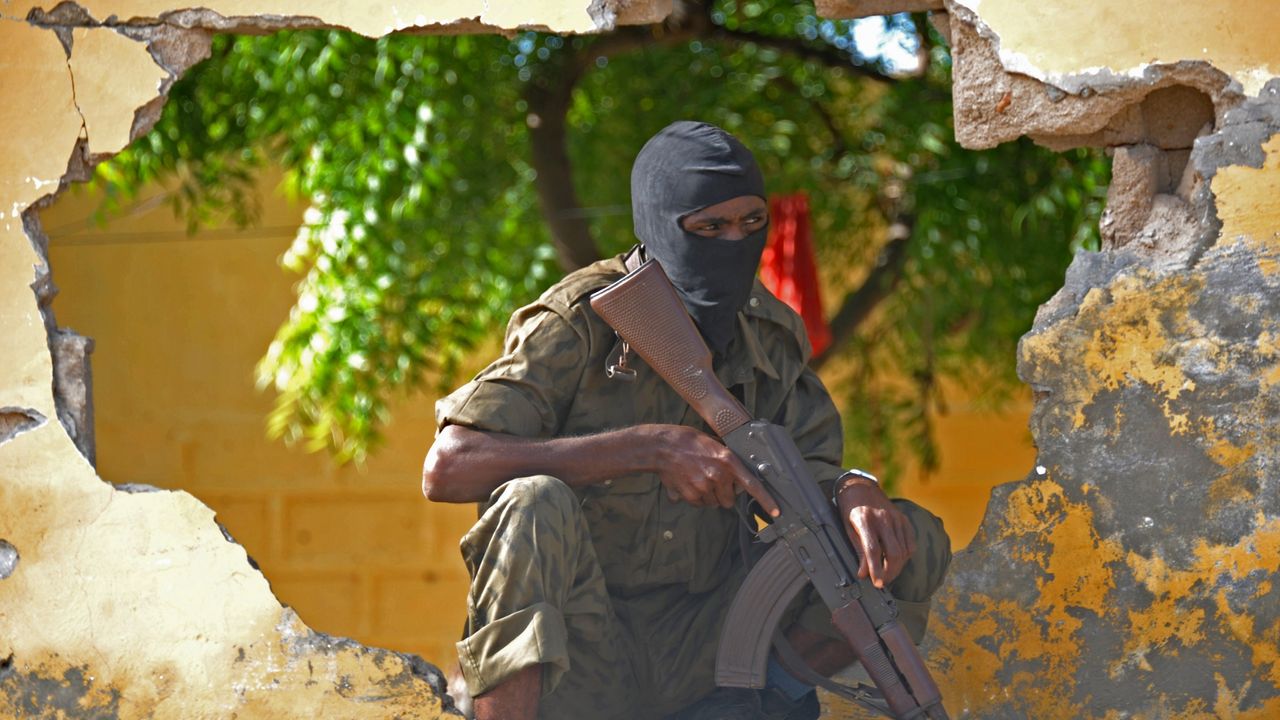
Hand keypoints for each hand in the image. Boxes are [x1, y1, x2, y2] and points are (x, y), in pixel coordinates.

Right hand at [646, 425, 778, 516]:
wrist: (663, 447)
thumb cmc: (688, 442)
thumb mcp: (714, 445)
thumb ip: (727, 462)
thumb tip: (737, 480)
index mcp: (727, 461)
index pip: (752, 485)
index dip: (766, 500)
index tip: (776, 512)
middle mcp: (718, 475)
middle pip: (729, 500)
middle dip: (723, 495)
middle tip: (712, 482)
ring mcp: (704, 487)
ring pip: (713, 503)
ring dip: (708, 496)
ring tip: (697, 478)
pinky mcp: (691, 495)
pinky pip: (699, 504)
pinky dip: (695, 498)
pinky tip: (688, 483)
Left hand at [836, 478, 915, 588]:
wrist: (860, 487)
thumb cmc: (850, 509)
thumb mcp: (848, 528)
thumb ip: (858, 550)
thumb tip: (864, 574)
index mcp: (864, 520)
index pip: (873, 550)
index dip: (876, 569)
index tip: (877, 583)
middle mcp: (883, 518)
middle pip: (893, 553)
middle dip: (890, 572)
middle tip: (882, 582)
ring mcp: (896, 518)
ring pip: (903, 550)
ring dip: (897, 567)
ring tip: (887, 574)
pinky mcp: (904, 519)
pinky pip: (910, 543)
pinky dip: (905, 556)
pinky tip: (896, 560)